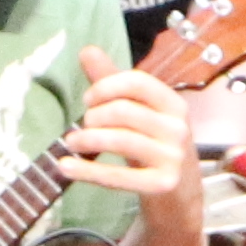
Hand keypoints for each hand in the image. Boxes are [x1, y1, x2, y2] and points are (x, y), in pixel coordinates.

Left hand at [54, 47, 195, 213]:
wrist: (179, 195)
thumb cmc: (154, 147)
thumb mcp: (140, 113)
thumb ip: (113, 83)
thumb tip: (86, 50)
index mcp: (174, 104)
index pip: (137, 82)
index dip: (105, 87)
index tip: (88, 100)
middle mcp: (178, 128)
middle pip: (125, 111)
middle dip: (94, 116)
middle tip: (81, 126)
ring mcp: (173, 157)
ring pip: (121, 140)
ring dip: (86, 139)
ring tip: (70, 143)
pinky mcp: (162, 184)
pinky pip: (118, 176)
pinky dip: (87, 171)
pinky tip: (65, 167)